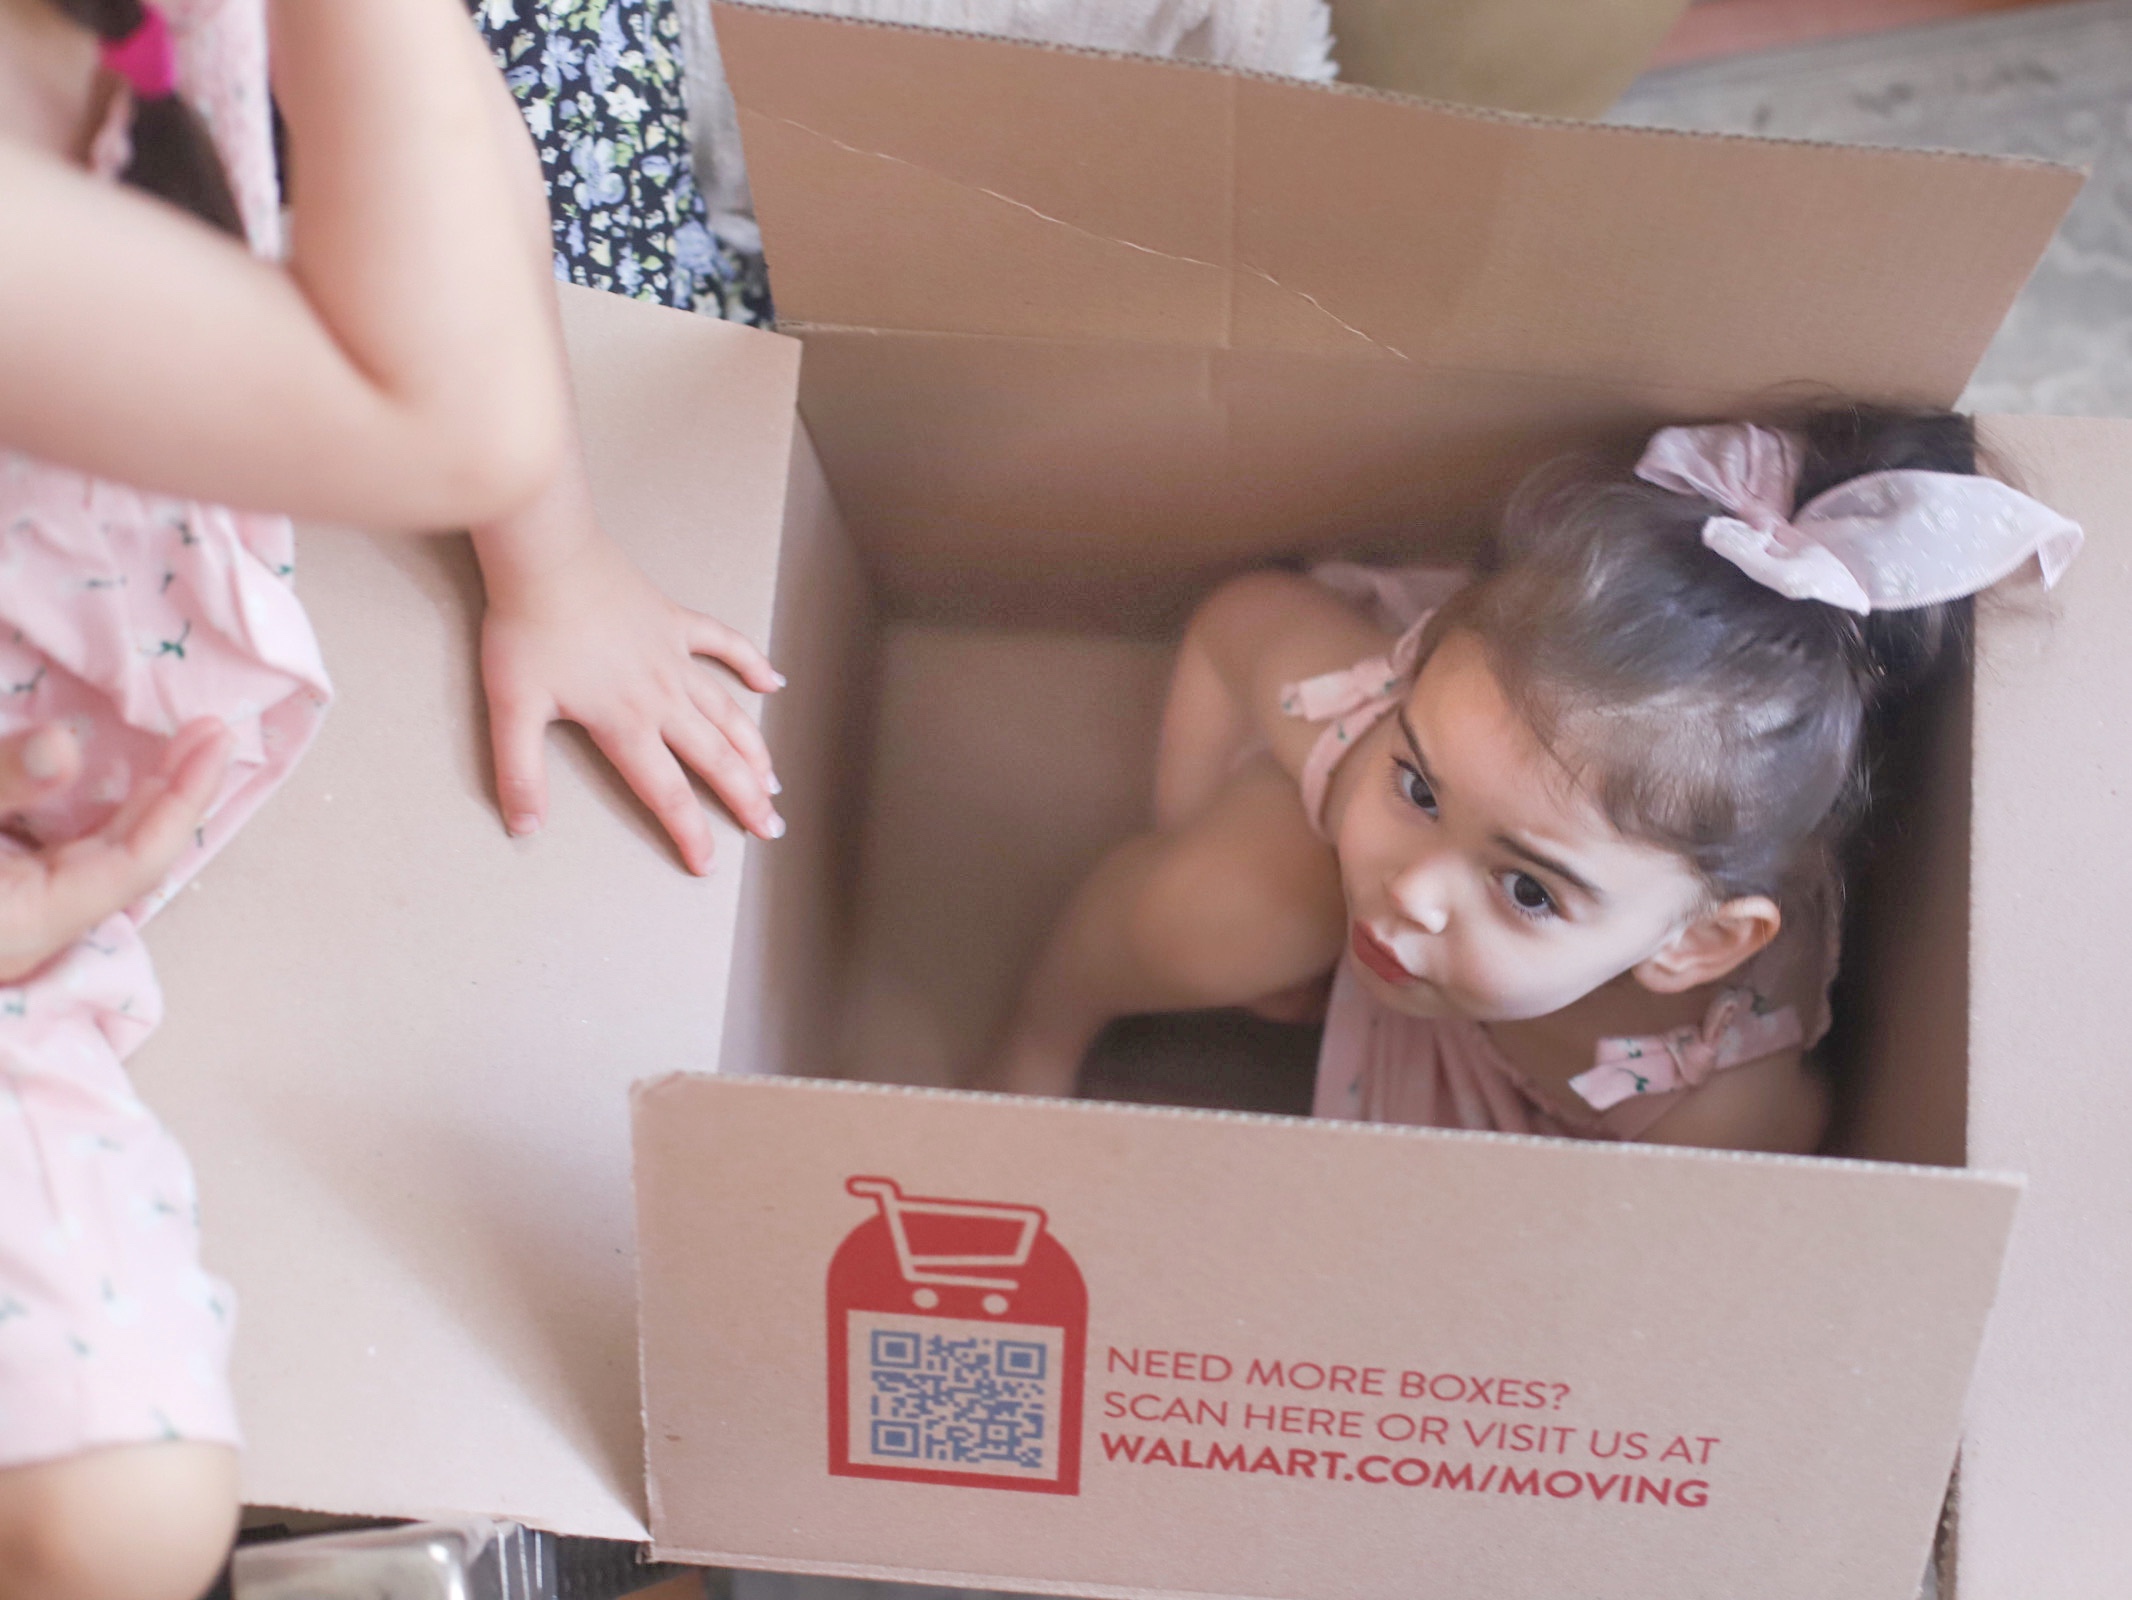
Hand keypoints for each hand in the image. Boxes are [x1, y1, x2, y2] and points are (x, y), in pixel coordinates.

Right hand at [0, 719, 234, 982]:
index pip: (137, 863)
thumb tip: (64, 746)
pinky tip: (124, 780)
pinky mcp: (7, 900)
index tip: (214, 739)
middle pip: (131, 860)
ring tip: (186, 744)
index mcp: (26, 924)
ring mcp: (21, 918)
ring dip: (146, 800)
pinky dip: (105, 815)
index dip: (182, 799)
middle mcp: (34, 932)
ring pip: (104, 858)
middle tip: (212, 731)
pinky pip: (72, 857)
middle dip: (176, 792)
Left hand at [478, 537, 783, 874]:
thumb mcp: (513, 710)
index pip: (667, 793)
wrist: (547, 557)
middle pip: (715, 759)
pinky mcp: (674, 621)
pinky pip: (724, 644)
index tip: (709, 863)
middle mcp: (662, 698)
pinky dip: (751, 663)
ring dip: (755, 749)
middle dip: (746, 799)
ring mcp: (674, 658)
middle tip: (772, 828)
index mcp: (626, 724)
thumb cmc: (528, 629)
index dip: (690, 833)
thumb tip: (525, 826)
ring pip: (728, 713)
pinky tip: (773, 682)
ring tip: (774, 780)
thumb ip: (520, 773)